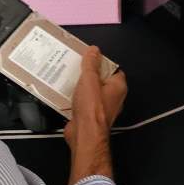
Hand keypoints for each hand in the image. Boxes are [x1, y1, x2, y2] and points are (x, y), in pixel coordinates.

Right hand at [64, 47, 126, 184]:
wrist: (84, 134)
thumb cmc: (92, 109)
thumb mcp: (90, 79)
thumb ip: (91, 64)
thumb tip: (94, 50)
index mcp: (118, 87)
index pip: (113, 70)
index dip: (102, 63)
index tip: (89, 58)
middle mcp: (113, 98)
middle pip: (101, 81)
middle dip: (88, 75)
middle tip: (76, 68)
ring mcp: (102, 109)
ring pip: (91, 92)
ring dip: (80, 87)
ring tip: (68, 78)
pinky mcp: (90, 116)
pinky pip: (83, 103)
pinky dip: (75, 98)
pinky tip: (65, 93)